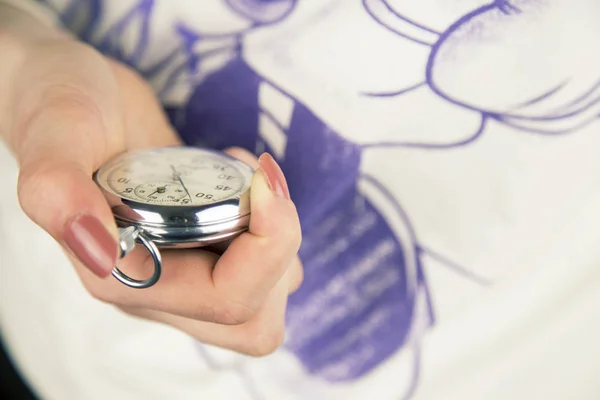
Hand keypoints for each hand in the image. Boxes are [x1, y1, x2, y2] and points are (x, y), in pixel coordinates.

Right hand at [0, 6, 302, 355]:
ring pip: (266, 296)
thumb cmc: (58, 107)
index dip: (267, 247)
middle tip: (264, 189)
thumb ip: (56, 191)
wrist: (73, 92)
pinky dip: (273, 224)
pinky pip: (261, 261)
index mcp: (122, 276)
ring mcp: (185, 264)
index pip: (224, 300)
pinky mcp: (204, 240)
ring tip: (252, 181)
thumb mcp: (53, 135)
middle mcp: (159, 282)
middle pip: (253, 318)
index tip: (264, 178)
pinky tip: (244, 176)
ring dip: (280, 240)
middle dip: (280, 254)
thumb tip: (98, 251)